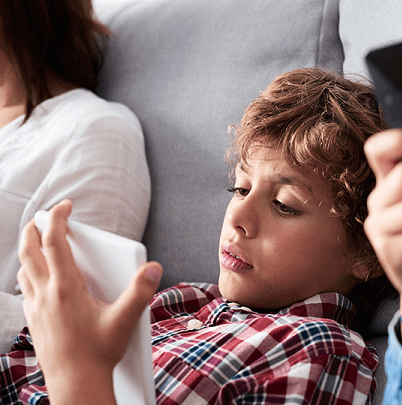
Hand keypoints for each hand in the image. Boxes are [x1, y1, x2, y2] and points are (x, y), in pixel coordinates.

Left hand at [17, 200, 162, 403]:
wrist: (75, 384)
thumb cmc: (99, 353)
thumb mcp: (125, 319)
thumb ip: (141, 291)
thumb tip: (154, 267)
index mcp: (66, 288)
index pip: (54, 241)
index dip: (58, 218)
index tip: (66, 206)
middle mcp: (45, 294)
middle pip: (28, 249)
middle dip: (34, 227)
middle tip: (44, 217)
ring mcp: (35, 307)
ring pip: (24, 268)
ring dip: (30, 250)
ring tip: (41, 243)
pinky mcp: (33, 320)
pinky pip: (25, 288)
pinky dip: (30, 272)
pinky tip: (41, 278)